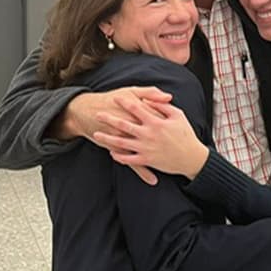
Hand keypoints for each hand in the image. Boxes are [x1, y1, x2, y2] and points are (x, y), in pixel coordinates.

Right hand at [48, 87, 171, 184]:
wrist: (88, 111)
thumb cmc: (112, 99)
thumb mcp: (131, 91)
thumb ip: (151, 92)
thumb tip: (169, 97)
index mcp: (138, 112)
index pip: (160, 119)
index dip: (171, 124)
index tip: (181, 129)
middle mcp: (133, 127)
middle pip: (155, 137)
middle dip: (168, 144)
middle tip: (182, 151)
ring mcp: (125, 140)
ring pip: (145, 153)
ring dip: (159, 162)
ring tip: (173, 170)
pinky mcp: (118, 150)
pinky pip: (132, 163)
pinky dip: (143, 172)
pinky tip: (153, 179)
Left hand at [93, 98, 208, 180]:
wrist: (191, 158)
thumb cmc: (186, 135)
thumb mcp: (178, 115)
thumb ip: (163, 106)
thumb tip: (149, 100)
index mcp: (156, 122)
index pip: (136, 108)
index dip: (124, 102)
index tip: (115, 98)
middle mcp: (148, 134)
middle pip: (123, 124)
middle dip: (109, 119)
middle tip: (97, 114)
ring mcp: (146, 148)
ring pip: (121, 143)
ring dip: (107, 138)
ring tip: (96, 134)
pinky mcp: (147, 160)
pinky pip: (128, 159)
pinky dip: (118, 156)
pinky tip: (111, 152)